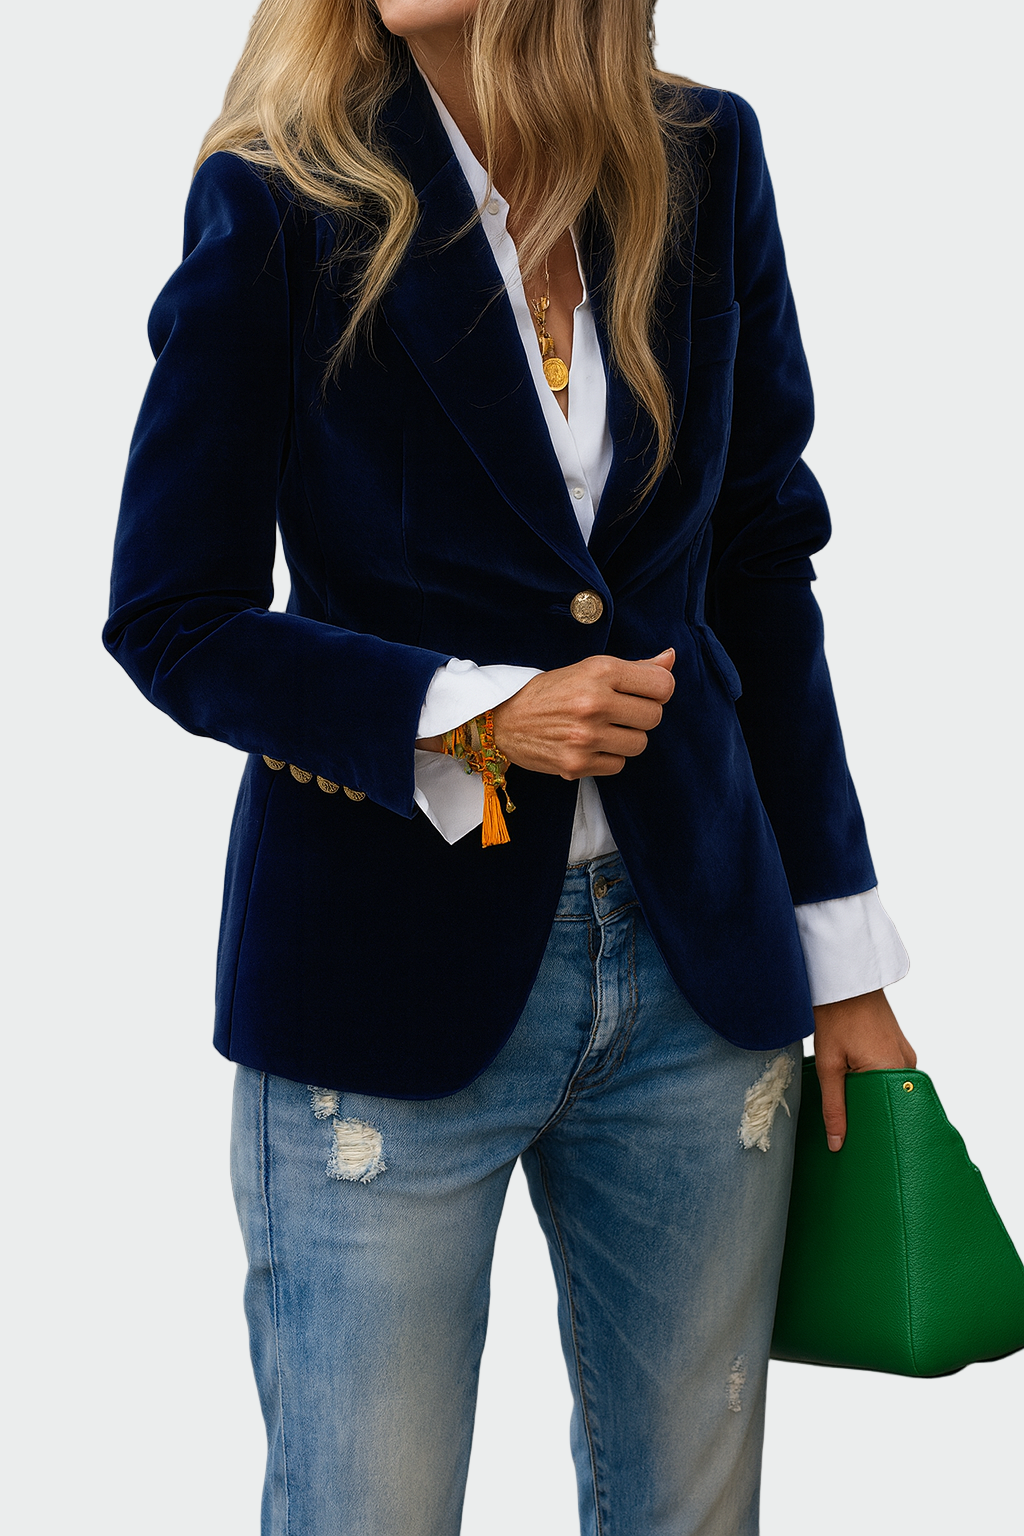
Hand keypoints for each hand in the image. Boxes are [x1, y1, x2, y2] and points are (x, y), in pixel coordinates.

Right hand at [489, 650, 675, 778]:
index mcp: (599, 671)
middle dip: (641, 715)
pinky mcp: (576, 764)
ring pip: (639, 743)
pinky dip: (609, 757)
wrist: (503, 721)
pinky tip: (590, 745)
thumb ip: (633, 667)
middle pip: (654, 716)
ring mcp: (585, 736)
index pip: (662, 685)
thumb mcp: (588, 669)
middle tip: (619, 712)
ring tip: (603, 729)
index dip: (658, 690)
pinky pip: (619, 764)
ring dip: (626, 738)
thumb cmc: (550, 692)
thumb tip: (671, 658)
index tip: (644, 692)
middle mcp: (594, 702)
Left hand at [812, 988, 916, 1151]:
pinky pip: (890, 1073)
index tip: (861, 1145)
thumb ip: (834, 1106)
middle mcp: (906, 1064)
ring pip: (890, 1088)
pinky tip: (856, 1083)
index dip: (874, 1131)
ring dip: (872, 1097)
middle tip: (852, 1131)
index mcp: (893, 1071)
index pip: (892, 1116)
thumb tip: (837, 1143)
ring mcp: (904, 1054)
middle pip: (892, 1103)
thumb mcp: (830, 1066)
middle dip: (872, 1116)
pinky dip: (875, 1081)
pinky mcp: (897, 1046)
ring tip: (851, 1106)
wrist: (844, 980)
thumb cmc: (837, 1017)